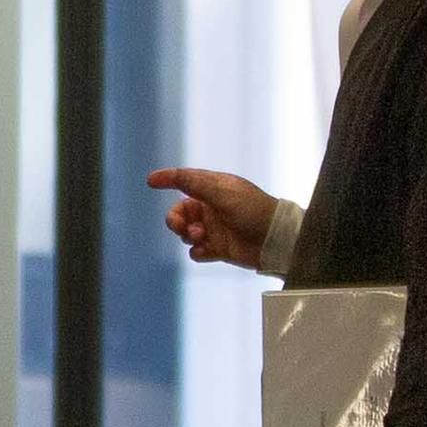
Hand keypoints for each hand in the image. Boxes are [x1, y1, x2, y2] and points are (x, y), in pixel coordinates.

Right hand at [145, 167, 277, 270]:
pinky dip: (197, 251)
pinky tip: (205, 250)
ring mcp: (215, 228)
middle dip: (175, 219)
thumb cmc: (253, 210)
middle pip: (180, 212)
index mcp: (214, 189)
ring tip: (202, 237)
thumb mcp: (222, 192)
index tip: (151, 181)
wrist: (275, 240)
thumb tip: (169, 175)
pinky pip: (196, 251)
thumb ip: (194, 184)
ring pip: (186, 232)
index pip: (185, 180)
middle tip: (181, 226)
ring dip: (188, 235)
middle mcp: (212, 208)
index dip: (168, 179)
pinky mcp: (219, 248)